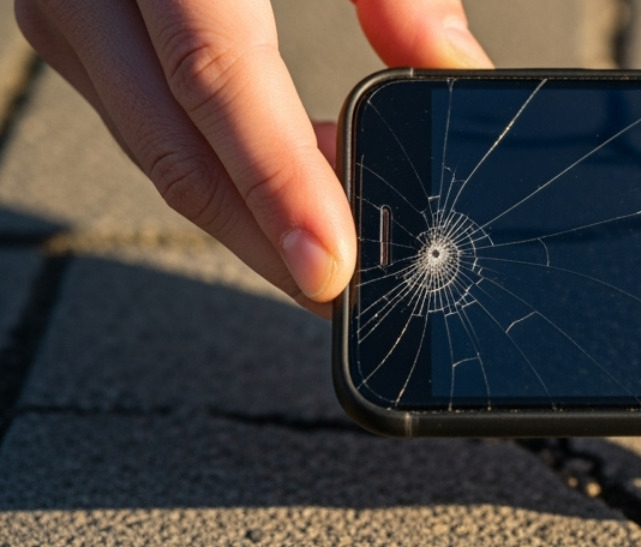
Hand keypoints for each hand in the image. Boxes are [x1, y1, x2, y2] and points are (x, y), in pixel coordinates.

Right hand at [13, 0, 492, 313]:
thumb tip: (451, 72)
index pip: (217, 73)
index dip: (278, 181)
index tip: (332, 266)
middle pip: (177, 146)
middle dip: (266, 241)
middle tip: (347, 298)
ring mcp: (65, 4)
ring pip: (156, 150)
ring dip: (245, 218)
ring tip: (330, 257)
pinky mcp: (72, 23)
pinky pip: (146, 123)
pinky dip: (219, 170)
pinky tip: (285, 194)